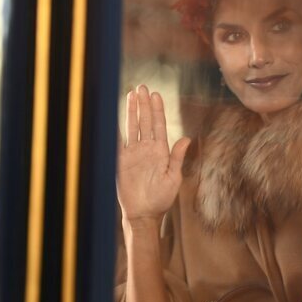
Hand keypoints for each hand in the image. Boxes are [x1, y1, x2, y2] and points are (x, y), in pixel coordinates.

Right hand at [117, 85, 190, 223]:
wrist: (144, 214)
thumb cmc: (161, 199)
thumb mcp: (173, 178)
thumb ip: (177, 157)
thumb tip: (186, 138)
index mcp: (160, 151)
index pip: (158, 125)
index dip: (156, 110)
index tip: (155, 95)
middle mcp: (146, 149)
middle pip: (144, 121)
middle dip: (143, 104)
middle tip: (142, 87)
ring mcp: (133, 154)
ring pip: (132, 127)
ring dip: (132, 111)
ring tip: (131, 94)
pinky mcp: (121, 161)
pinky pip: (118, 142)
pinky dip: (116, 129)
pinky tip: (115, 116)